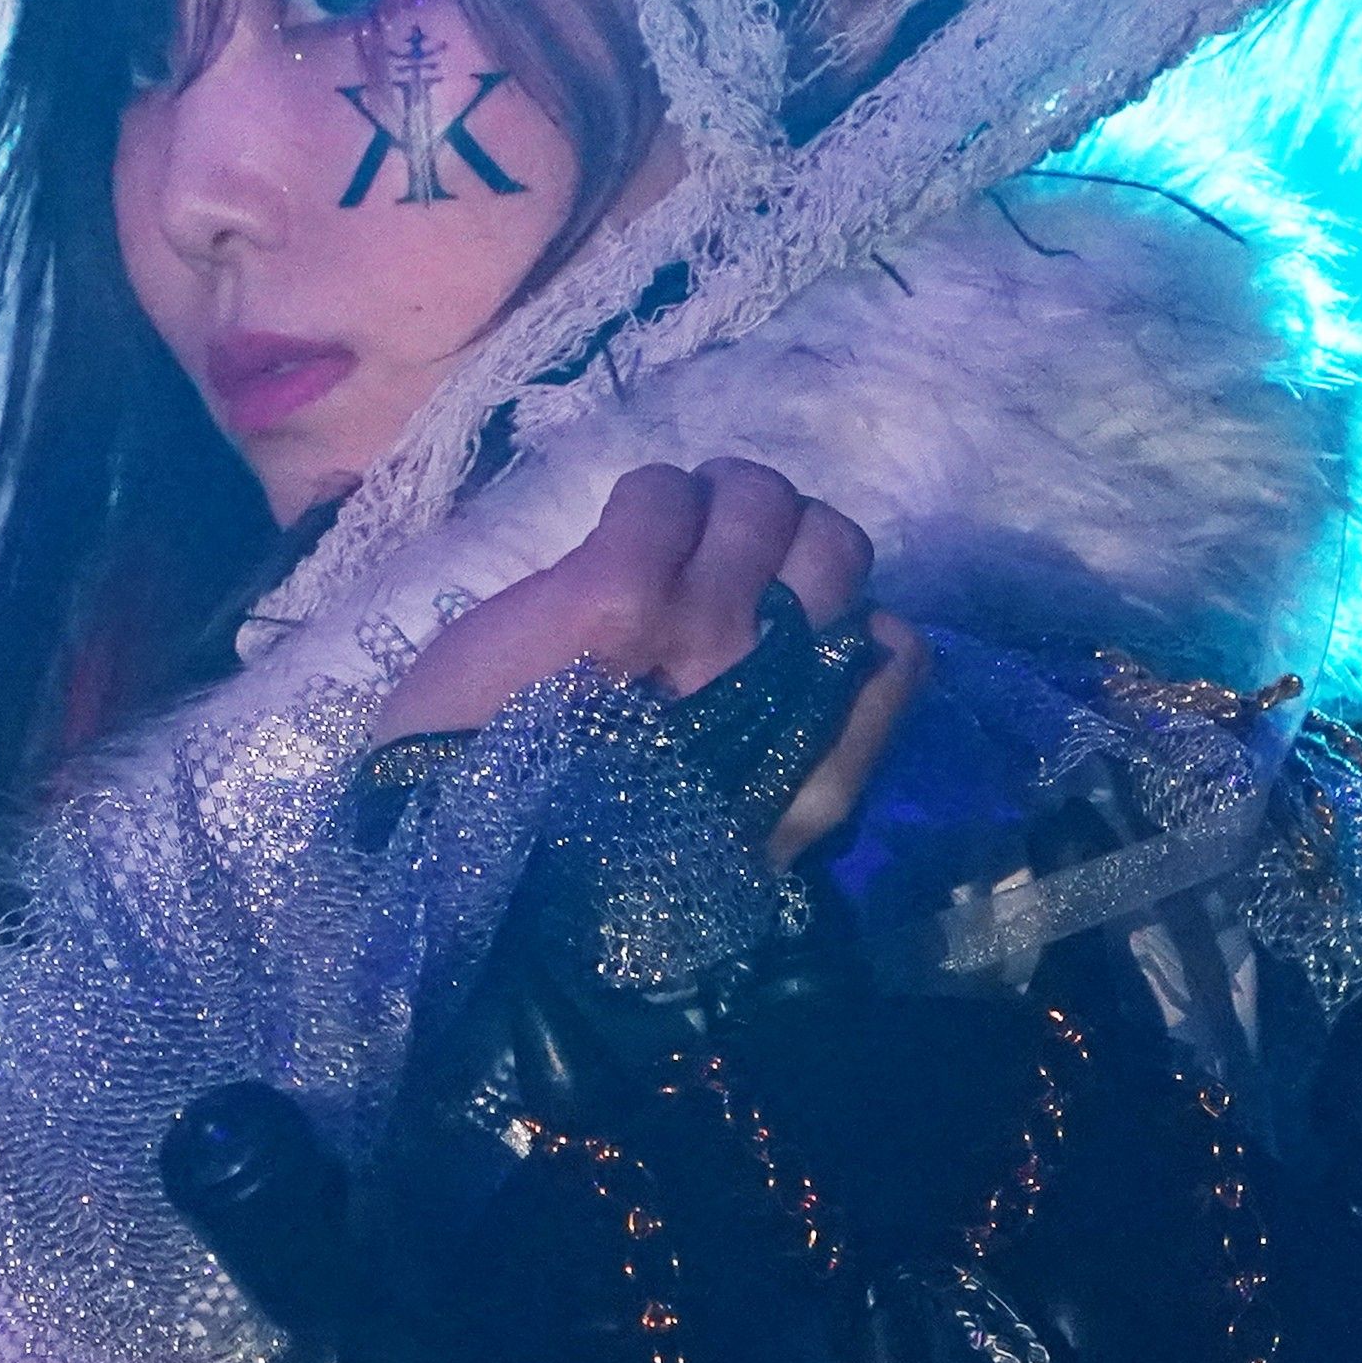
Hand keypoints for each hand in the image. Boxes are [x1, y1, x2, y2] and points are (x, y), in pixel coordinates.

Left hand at [379, 459, 927, 861]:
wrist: (462, 871)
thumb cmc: (584, 863)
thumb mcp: (731, 842)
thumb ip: (802, 760)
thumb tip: (862, 650)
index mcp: (805, 764)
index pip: (899, 649)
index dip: (848, 615)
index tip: (787, 624)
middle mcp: (776, 684)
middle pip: (839, 545)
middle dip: (784, 536)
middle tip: (719, 560)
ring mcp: (701, 627)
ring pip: (761, 497)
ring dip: (716, 502)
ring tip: (664, 543)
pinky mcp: (617, 592)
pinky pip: (664, 492)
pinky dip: (644, 500)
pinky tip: (605, 548)